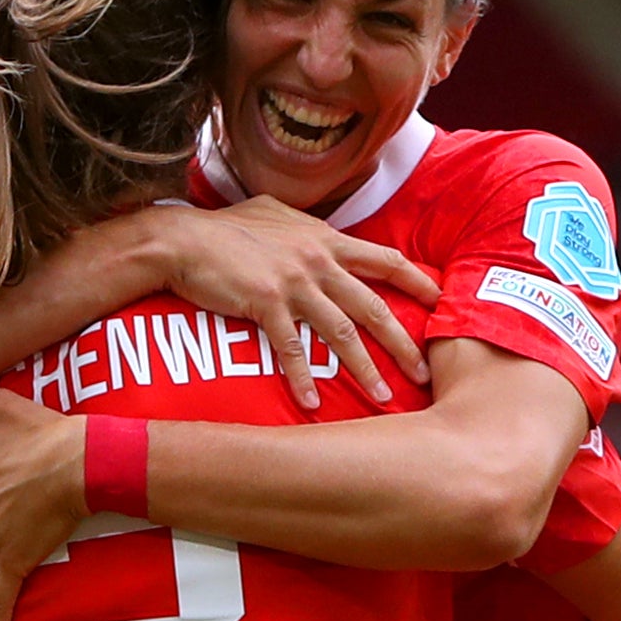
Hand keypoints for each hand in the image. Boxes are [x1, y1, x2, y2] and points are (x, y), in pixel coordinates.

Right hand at [153, 200, 438, 412]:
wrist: (182, 240)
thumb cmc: (224, 229)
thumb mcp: (275, 215)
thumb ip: (305, 229)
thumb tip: (319, 232)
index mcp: (324, 239)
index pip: (384, 259)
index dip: (414, 280)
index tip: (438, 300)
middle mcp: (317, 260)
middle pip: (372, 305)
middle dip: (401, 341)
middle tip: (422, 371)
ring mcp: (293, 282)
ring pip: (341, 332)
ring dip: (364, 368)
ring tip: (382, 397)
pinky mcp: (265, 304)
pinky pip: (291, 349)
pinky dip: (302, 379)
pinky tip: (312, 405)